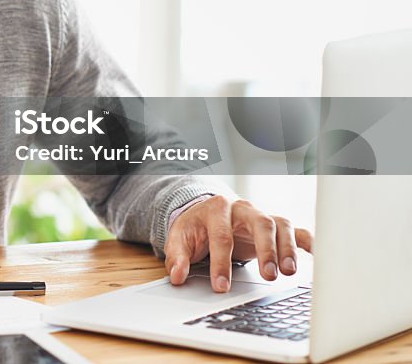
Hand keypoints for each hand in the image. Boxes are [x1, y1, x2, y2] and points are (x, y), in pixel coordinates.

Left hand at [164, 196, 313, 292]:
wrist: (205, 213)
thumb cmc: (195, 227)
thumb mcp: (180, 237)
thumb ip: (177, 256)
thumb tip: (177, 276)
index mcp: (216, 209)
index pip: (221, 236)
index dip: (221, 263)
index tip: (221, 286)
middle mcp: (243, 209)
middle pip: (260, 224)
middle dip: (266, 250)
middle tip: (268, 276)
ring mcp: (261, 216)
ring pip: (281, 226)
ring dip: (288, 248)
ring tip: (289, 272)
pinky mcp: (275, 226)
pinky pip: (296, 231)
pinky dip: (307, 242)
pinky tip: (316, 256)